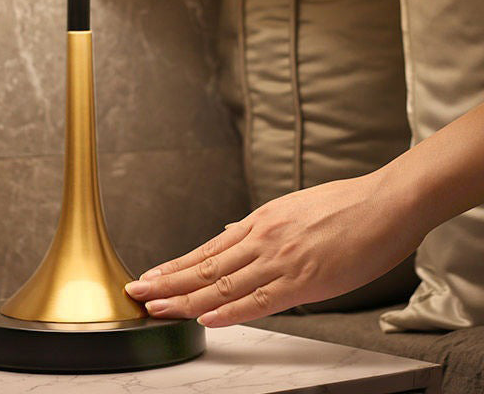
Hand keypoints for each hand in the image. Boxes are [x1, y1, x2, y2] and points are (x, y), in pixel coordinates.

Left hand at [125, 171, 425, 326]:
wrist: (384, 202)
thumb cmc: (344, 205)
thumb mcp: (293, 209)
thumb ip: (262, 227)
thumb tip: (232, 231)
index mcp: (260, 222)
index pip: (207, 249)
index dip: (176, 265)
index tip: (152, 274)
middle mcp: (262, 238)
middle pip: (205, 265)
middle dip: (168, 281)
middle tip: (137, 291)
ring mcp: (280, 259)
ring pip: (222, 283)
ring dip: (186, 298)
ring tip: (157, 307)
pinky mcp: (304, 280)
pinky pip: (260, 300)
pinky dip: (231, 311)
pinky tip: (208, 318)